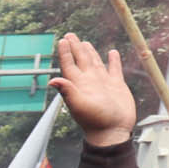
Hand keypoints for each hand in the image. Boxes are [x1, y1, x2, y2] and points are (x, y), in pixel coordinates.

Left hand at [50, 33, 135, 147]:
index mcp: (78, 84)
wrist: (112, 132)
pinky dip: (113, 60)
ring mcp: (102, 83)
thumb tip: (52, 80)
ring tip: (84, 42)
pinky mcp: (116, 86)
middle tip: (70, 35)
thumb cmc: (95, 121)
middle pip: (80, 60)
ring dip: (89, 52)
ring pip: (95, 63)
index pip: (69, 64)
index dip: (66, 52)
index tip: (62, 40)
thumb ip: (67, 91)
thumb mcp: (79, 104)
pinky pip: (114, 69)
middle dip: (75, 47)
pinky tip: (112, 53)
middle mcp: (89, 81)